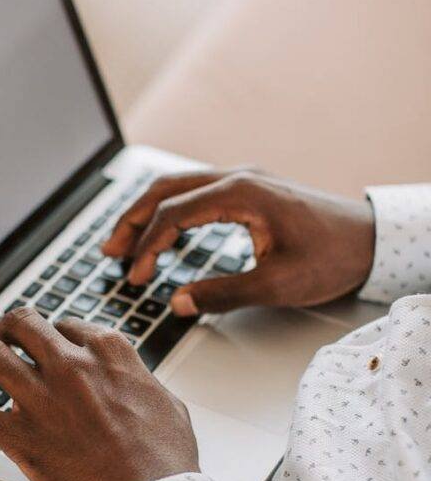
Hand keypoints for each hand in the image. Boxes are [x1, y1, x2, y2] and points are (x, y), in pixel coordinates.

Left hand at [0, 308, 198, 480]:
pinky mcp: (20, 437)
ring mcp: (42, 400)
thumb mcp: (166, 402)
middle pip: (23, 325)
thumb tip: (129, 378)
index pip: (67, 325)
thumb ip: (138, 380)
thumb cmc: (165, 461)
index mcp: (108, 353)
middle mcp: (71, 366)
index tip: (51, 349)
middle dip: (8, 329)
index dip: (55, 336)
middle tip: (2, 339)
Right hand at [103, 169, 374, 314]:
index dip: (148, 246)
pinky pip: (197, 193)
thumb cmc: (332, 258)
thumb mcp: (276, 285)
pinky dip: (170, 211)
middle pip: (166, 189)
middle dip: (132, 221)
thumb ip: (222, 295)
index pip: (175, 213)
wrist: (371, 241)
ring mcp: (244, 181)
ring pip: (179, 188)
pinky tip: (164, 235)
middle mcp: (238, 178)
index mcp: (242, 193)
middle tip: (108, 252)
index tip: (135, 276)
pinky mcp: (250, 191)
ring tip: (124, 245)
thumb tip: (177, 302)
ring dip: (148, 213)